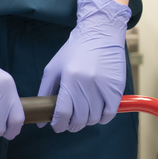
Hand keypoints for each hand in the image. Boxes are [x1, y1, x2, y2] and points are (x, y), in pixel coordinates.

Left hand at [38, 0, 130, 132]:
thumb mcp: (54, 68)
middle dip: (72, 125)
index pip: (63, 113)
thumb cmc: (74, 50)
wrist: (101, 33)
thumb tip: (40, 119)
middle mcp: (87, 83)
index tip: (57, 126)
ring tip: (84, 115)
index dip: (58, 125)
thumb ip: (45, 92)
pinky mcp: (117, 86)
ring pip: (94, 117)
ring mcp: (104, 85)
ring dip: (87, 121)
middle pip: (79, 118)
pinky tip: (98, 113)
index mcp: (69, 78)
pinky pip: (110, 112)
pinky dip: (103, 117)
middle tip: (70, 122)